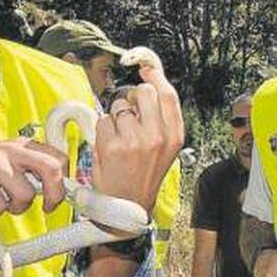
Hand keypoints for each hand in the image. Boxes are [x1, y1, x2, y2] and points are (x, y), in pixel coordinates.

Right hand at [0, 138, 68, 229]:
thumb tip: (66, 190)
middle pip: (51, 169)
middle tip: (45, 208)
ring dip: (12, 207)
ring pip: (23, 195)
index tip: (54, 199)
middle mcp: (8, 149)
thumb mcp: (7, 166)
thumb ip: (32, 172)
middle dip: (53, 195)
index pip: (58, 159)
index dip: (63, 183)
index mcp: (20, 145)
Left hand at [92, 63, 183, 211]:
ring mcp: (134, 141)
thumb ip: (160, 118)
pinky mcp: (112, 146)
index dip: (155, 76)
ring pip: (119, 106)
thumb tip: (149, 81)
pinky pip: (103, 120)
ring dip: (116, 117)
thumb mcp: (165, 148)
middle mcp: (157, 136)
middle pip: (143, 92)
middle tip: (130, 114)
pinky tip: (109, 147)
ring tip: (120, 139)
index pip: (167, 94)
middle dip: (132, 97)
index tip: (145, 69)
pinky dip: (103, 131)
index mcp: (174, 135)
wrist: (127, 207)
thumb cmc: (144, 175)